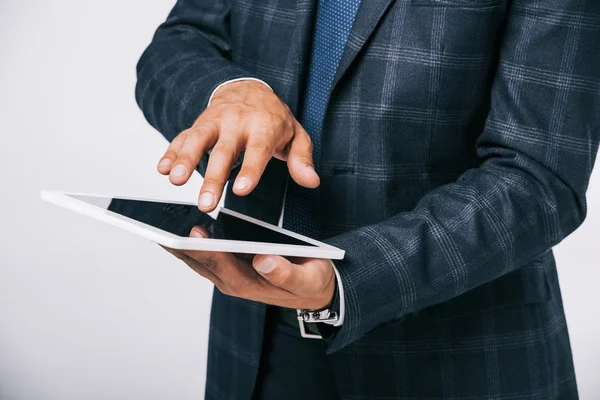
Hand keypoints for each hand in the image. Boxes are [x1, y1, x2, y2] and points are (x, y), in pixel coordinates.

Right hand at [157, 80, 319, 211]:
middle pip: (224, 151)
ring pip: (198, 140)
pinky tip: (163, 168)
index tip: (241, 191)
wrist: (247, 88)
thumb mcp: (295, 135)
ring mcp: (215, 122)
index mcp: (264, 125)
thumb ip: (302, 158)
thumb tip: (311, 181)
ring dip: (185, 160)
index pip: (257, 150)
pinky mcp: (198, 124)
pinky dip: (171, 151)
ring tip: (175, 180)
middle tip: (207, 203)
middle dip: (213, 178)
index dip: (250, 170)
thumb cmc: (273, 118)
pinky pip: (182, 136)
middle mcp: (237, 122)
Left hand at [163, 227, 335, 309]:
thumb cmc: (311, 283)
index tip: (182, 232)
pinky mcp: (233, 266)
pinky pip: (206, 254)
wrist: (316, 291)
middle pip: (198, 260)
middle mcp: (233, 281)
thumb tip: (263, 259)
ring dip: (178, 242)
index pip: (217, 263)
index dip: (199, 247)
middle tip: (153, 223)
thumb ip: (286, 273)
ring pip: (198, 258)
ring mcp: (231, 275)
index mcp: (248, 283)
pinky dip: (192, 240)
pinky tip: (181, 224)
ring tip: (159, 220)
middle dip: (176, 244)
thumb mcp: (307, 279)